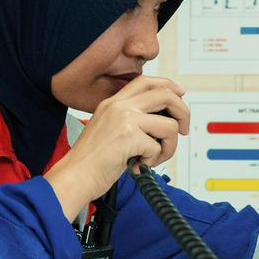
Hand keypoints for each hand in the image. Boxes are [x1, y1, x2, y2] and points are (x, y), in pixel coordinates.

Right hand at [44, 76, 189, 220]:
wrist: (75, 176)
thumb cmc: (90, 160)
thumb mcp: (108, 130)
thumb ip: (131, 120)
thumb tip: (163, 120)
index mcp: (113, 103)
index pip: (146, 82)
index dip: (169, 87)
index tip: (180, 97)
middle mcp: (119, 106)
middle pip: (166, 95)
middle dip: (183, 113)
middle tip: (183, 130)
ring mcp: (124, 119)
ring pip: (169, 126)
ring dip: (169, 146)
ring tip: (152, 158)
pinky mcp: (129, 136)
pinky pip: (158, 147)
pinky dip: (152, 161)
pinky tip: (136, 165)